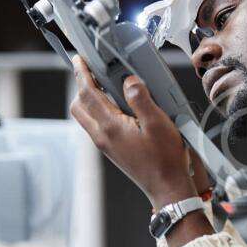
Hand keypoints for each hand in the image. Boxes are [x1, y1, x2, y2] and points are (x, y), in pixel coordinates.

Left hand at [69, 55, 196, 208]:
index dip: (82, 74)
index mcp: (111, 127)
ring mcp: (105, 145)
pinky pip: (97, 125)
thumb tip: (129, 81)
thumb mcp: (158, 123)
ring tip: (106, 86)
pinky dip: (99, 111)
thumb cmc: (165, 159)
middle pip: (79, 106)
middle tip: (92, 72)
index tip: (80, 60)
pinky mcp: (112, 150)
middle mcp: (102, 136)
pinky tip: (118, 106)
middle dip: (82, 86)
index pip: (88, 94)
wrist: (166, 187)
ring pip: (86, 117)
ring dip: (90, 99)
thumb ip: (140, 99)